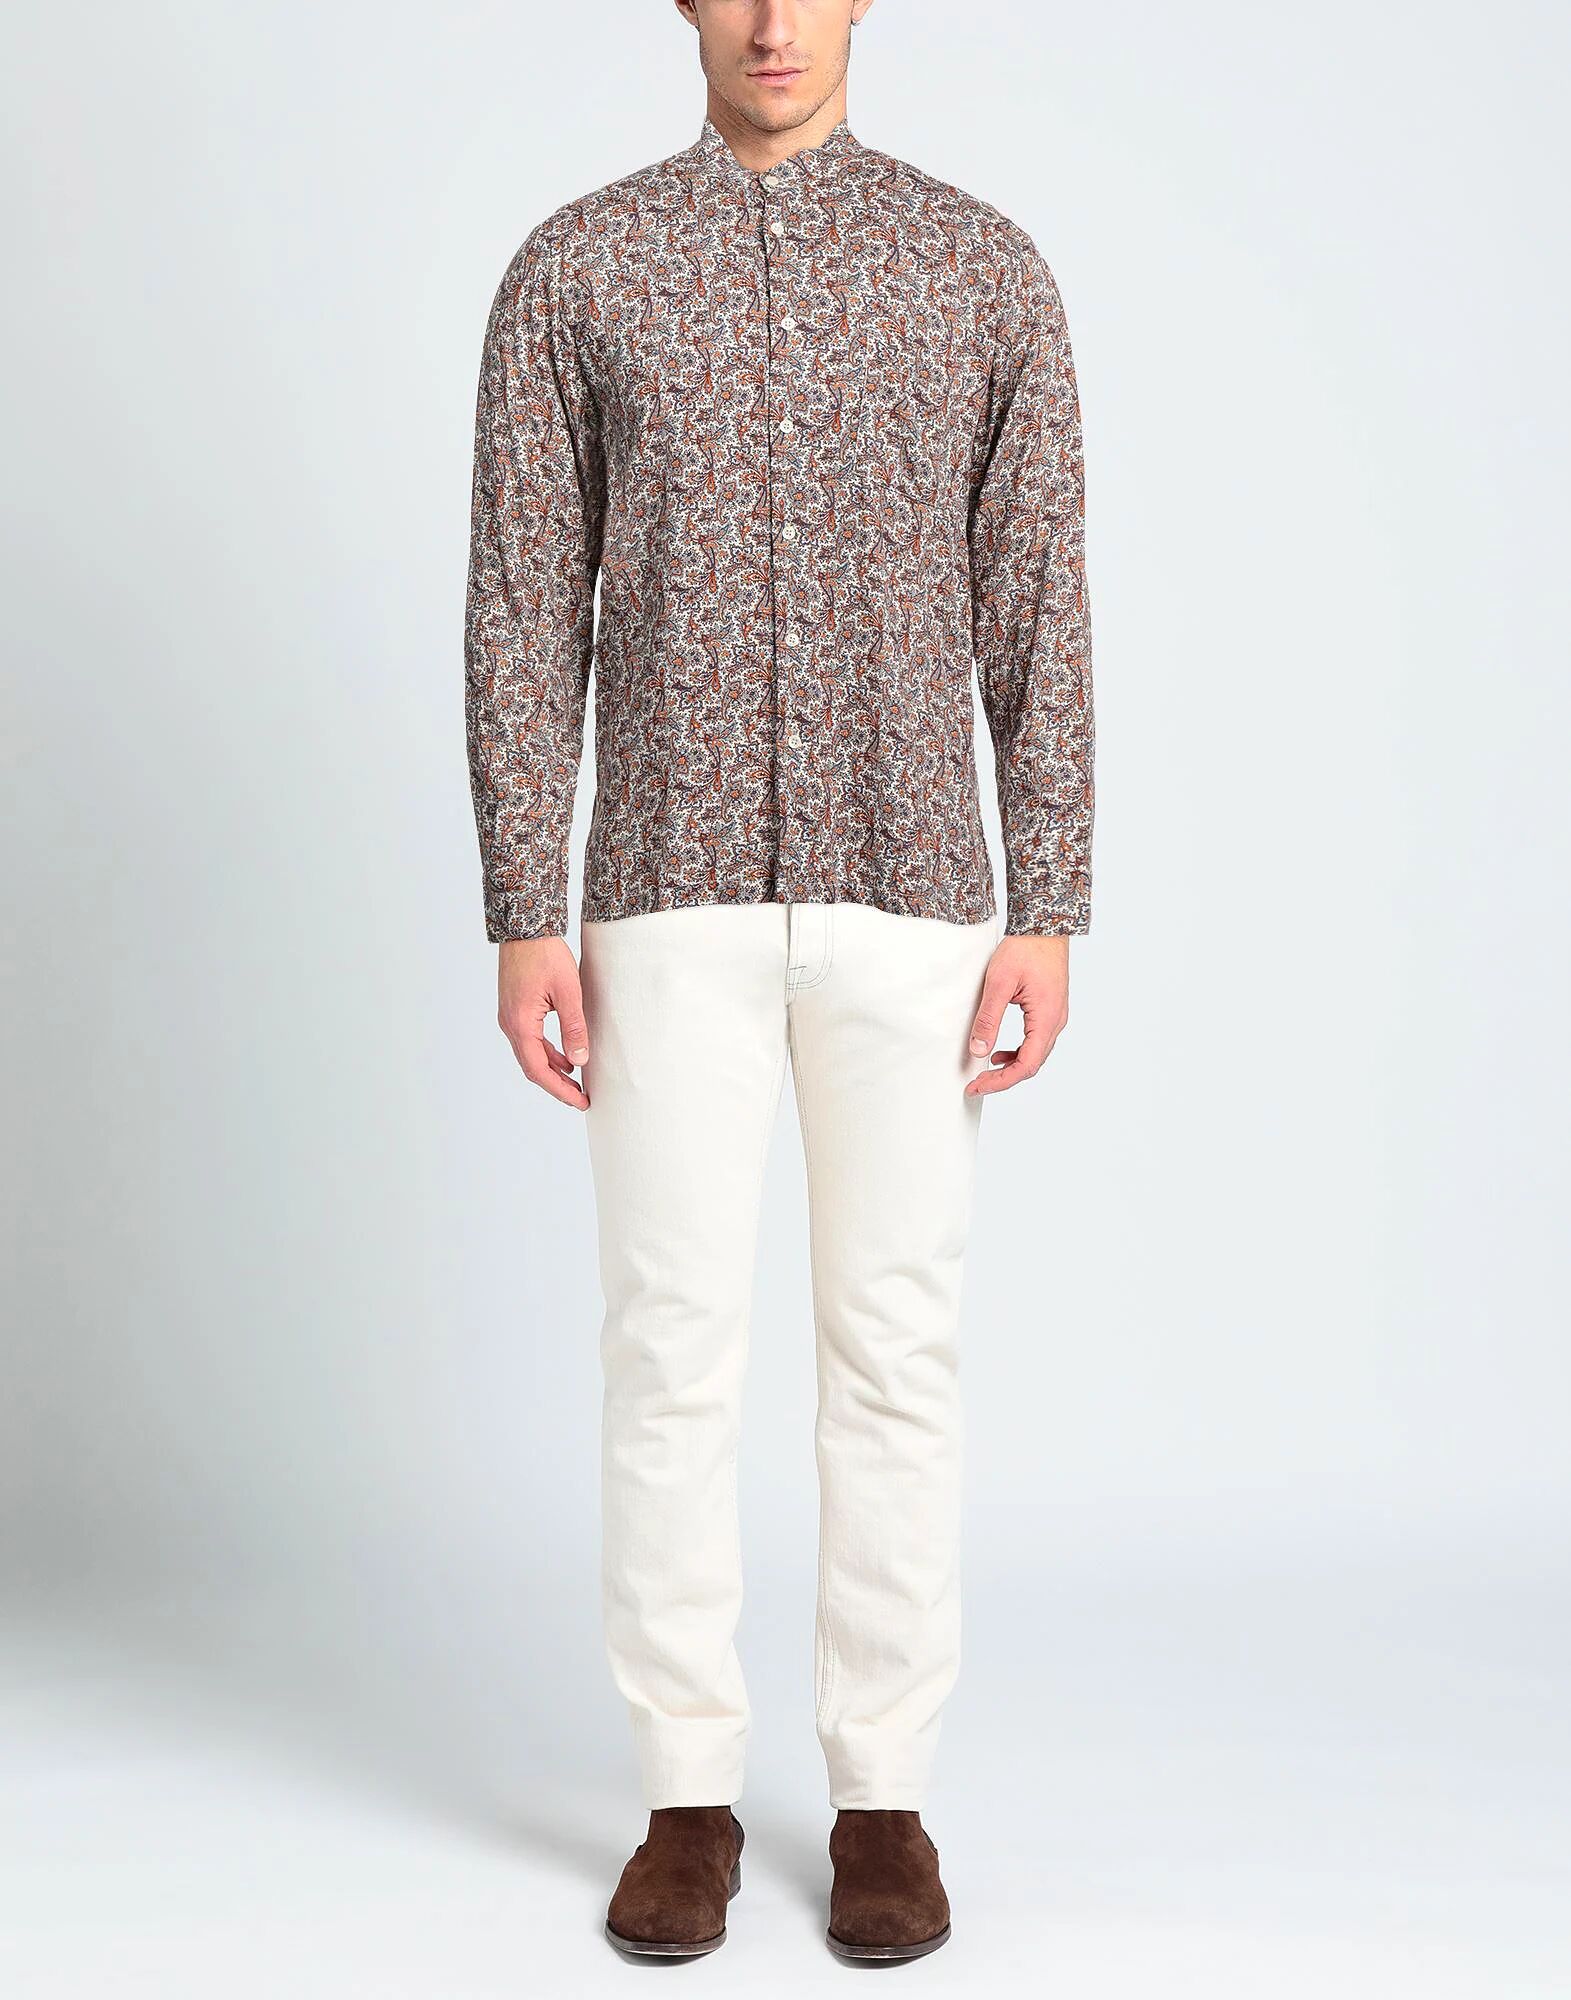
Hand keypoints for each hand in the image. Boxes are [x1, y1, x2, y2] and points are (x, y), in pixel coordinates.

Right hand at [497, 936, 590, 1109]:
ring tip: (576, 1082)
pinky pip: (529, 1040)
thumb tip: (579, 1061)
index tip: (580, 1101)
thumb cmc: (545, 955)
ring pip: (530, 1055)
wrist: (525, 929)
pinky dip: (546, 1053)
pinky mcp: (514, 1010)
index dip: (560, 1090)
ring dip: (552, 1070)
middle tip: (580, 1098)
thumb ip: (574, 1028)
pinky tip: (564, 1057)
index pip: (539, 1070)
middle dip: (557, 1085)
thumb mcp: (569, 992)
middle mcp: (509, 1024)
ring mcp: (509, 1017)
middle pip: (532, 1067)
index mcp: (520, 1024)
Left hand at [964, 934, 1069, 1096]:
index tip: (978, 1086)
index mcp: (1047, 1018)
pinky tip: (999, 1053)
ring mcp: (1056, 1016)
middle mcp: (1056, 1021)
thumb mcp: (999, 984)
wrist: (1044, 926)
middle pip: (1032, 1064)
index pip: (1027, 1065)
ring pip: (1035, 1054)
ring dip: (1011, 1067)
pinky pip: (1036, 1041)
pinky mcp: (1050, 1010)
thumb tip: (978, 1050)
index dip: (1001, 1081)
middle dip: (1003, 1079)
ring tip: (985, 1072)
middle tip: (976, 1084)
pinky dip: (1017, 1052)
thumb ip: (989, 1019)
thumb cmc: (1025, 949)